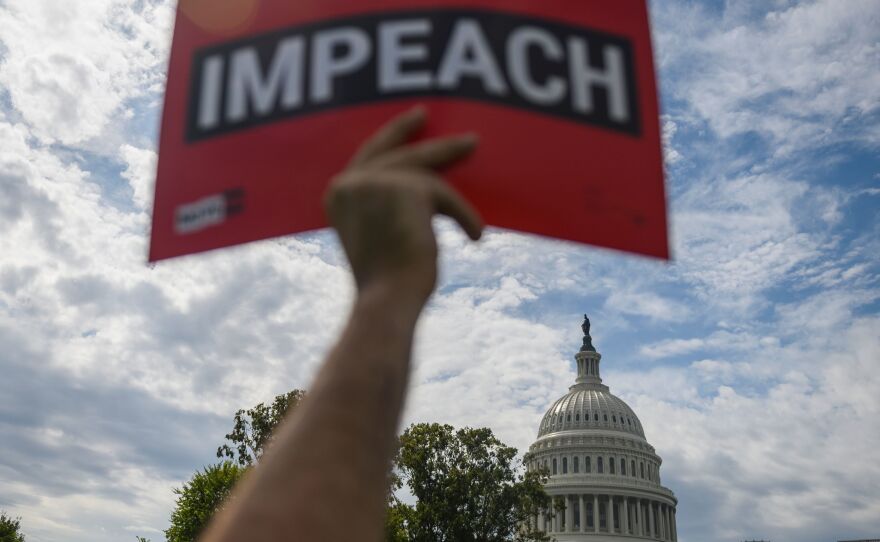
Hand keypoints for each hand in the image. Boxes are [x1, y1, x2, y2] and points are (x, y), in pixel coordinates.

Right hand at [324, 106, 482, 304]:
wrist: (388, 300)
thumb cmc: (388, 282)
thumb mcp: (380, 235)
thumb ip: (386, 206)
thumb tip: (423, 190)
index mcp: (338, 195)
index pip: (367, 157)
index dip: (392, 137)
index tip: (413, 122)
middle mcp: (349, 183)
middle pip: (391, 147)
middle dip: (414, 129)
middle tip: (432, 115)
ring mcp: (376, 182)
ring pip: (423, 168)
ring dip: (450, 169)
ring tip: (473, 153)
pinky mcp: (406, 188)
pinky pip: (443, 194)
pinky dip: (462, 215)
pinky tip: (474, 235)